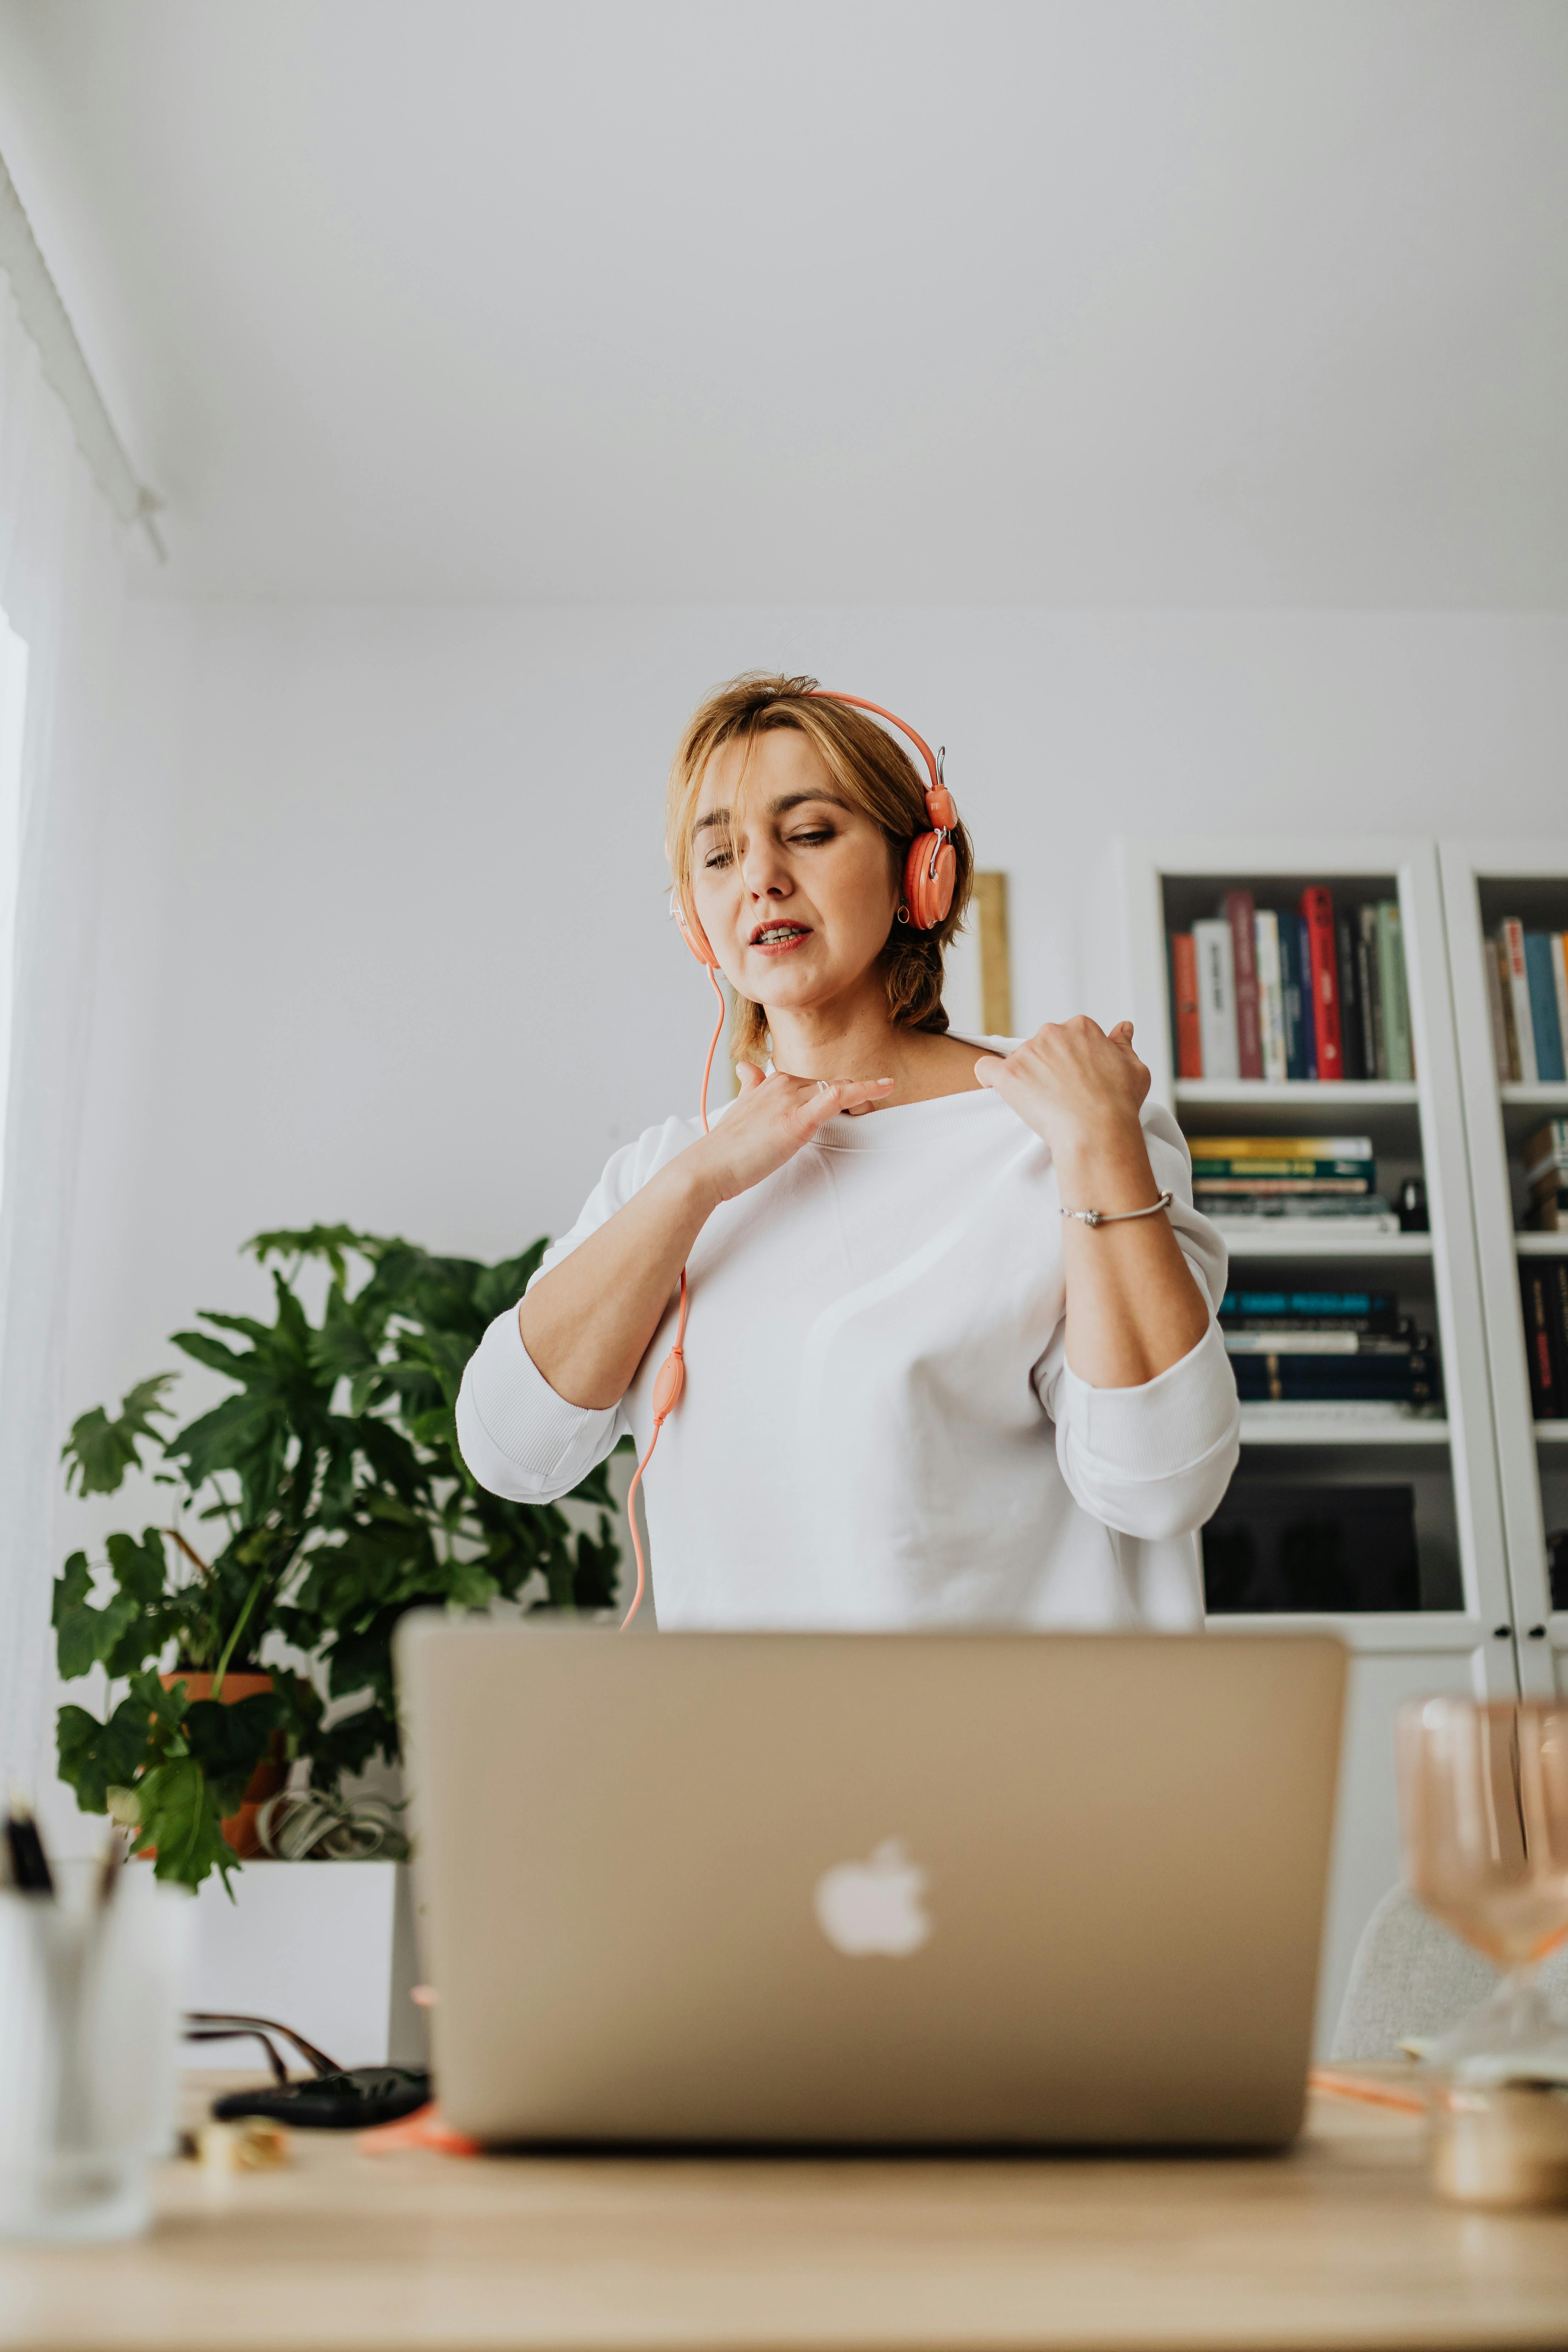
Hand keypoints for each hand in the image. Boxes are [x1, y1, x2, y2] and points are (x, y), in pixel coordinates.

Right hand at [689, 1062, 892, 1204]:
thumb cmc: (726, 1146)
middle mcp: (783, 1084)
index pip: (813, 1083)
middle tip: (871, 1105)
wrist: (709, 1166)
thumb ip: (751, 1086)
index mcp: (771, 1082)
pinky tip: (885, 1088)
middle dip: (853, 1094)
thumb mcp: (740, 1108)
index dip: (835, 1091)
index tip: (853, 1098)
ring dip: (863, 1094)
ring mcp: (790, 1100)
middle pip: (829, 1085)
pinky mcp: (797, 1120)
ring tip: (881, 1098)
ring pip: (837, 1089)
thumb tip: (746, 1067)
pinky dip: (864, 1090)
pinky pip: (837, 1097)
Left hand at [975, 1018, 1149, 1148]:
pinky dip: (990, 1078)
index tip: (1077, 1079)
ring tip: (1044, 1104)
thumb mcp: (1134, 1068)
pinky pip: (986, 1068)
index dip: (1072, 1060)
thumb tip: (1124, 1027)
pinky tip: (999, 1090)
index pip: (1068, 1036)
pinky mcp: (1009, 1074)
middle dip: (1048, 1066)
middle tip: (1060, 1094)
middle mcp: (1052, 1032)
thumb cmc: (1119, 1104)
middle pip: (1042, 1046)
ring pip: (1019, 1060)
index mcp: (1081, 1027)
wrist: (1098, 1132)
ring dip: (1026, 1077)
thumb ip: (1124, 1045)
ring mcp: (1028, 1052)